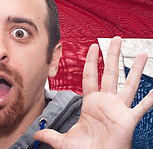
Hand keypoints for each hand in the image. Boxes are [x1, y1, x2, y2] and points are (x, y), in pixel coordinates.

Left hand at [34, 36, 152, 148]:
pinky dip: (150, 99)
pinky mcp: (128, 119)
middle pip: (110, 73)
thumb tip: (36, 133)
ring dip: (136, 69)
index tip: (94, 46)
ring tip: (143, 54)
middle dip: (113, 55)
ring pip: (129, 84)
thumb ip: (50, 134)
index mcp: (90, 103)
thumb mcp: (64, 140)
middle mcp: (106, 102)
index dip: (92, 60)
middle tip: (117, 39)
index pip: (90, 76)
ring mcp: (119, 109)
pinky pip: (142, 107)